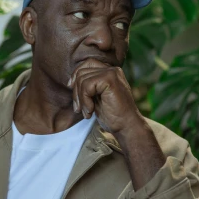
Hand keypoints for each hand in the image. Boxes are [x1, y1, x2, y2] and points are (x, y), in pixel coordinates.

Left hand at [69, 59, 165, 189]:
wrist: (129, 131)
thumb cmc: (114, 120)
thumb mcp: (97, 102)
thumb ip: (87, 89)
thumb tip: (70, 80)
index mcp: (108, 72)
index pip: (82, 67)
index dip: (75, 82)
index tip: (78, 103)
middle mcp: (112, 69)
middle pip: (80, 70)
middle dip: (75, 90)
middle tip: (81, 110)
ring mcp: (112, 73)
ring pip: (82, 77)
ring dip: (80, 97)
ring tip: (86, 112)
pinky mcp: (111, 80)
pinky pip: (87, 84)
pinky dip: (84, 99)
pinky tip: (90, 113)